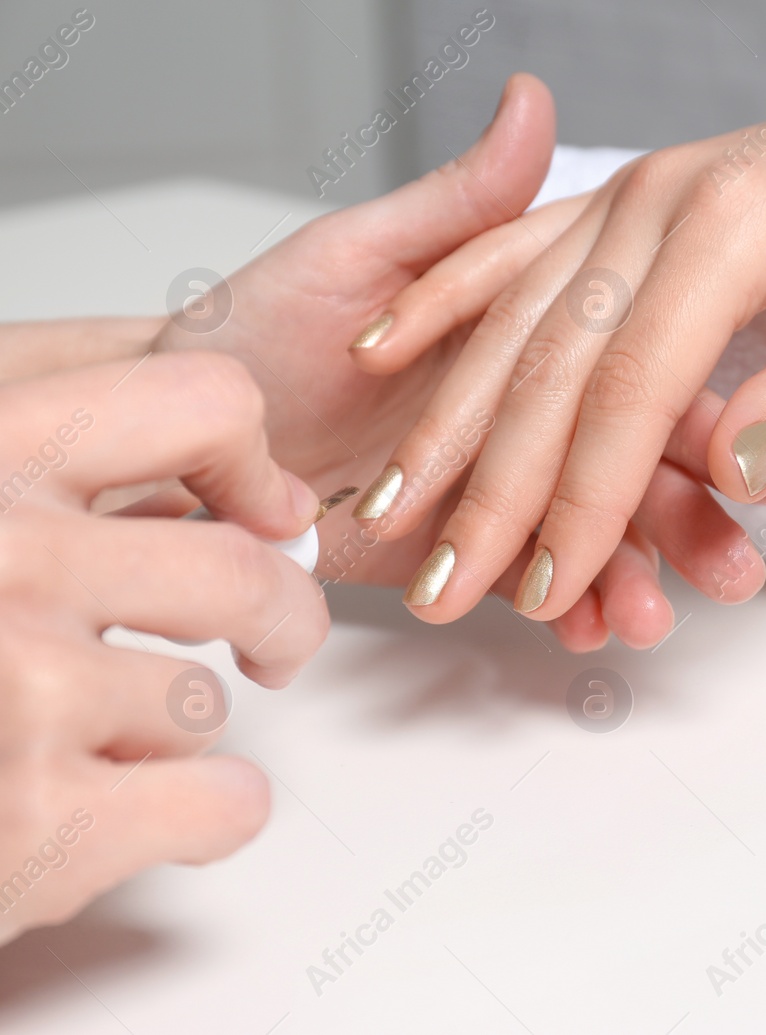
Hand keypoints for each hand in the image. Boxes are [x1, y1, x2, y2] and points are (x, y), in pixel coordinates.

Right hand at [0, 352, 326, 943]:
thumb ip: (49, 466)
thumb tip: (217, 473)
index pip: (197, 401)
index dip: (249, 462)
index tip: (259, 507)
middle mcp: (0, 558)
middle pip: (241, 571)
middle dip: (278, 616)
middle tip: (272, 638)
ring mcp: (22, 691)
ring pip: (203, 699)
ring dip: (167, 730)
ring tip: (80, 740)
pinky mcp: (39, 823)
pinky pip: (223, 802)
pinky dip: (208, 816)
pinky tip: (147, 813)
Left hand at [154, 75, 765, 648]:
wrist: (174, 434)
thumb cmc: (251, 329)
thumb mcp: (353, 255)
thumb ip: (458, 208)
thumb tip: (527, 107)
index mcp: (527, 334)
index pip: (628, 373)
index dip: (687, 415)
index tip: (737, 453)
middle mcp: (527, 413)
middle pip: (631, 467)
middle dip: (688, 522)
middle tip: (734, 570)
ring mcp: (498, 489)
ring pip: (593, 536)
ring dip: (636, 580)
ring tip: (654, 619)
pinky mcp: (462, 553)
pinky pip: (528, 588)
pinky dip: (563, 614)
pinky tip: (594, 631)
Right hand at [349, 71, 765, 622]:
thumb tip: (733, 478)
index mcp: (731, 226)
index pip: (630, 392)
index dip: (582, 502)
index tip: (545, 587)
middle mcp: (659, 201)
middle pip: (551, 363)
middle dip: (491, 487)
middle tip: (438, 585)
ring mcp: (634, 193)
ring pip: (515, 316)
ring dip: (448, 418)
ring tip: (388, 508)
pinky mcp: (628, 201)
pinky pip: (515, 251)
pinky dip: (446, 303)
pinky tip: (384, 351)